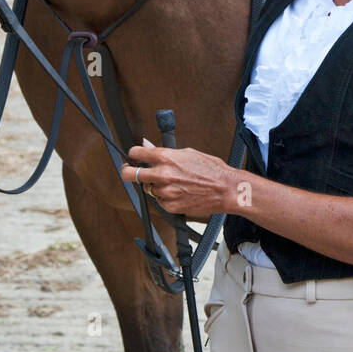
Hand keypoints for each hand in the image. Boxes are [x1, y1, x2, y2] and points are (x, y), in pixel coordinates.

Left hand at [121, 139, 237, 218]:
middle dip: (127, 171)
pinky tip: (178, 192)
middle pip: (129, 174)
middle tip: (129, 171)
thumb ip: (164, 151)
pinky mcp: (169, 206)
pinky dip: (165, 197)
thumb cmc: (211, 169)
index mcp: (166, 157)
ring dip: (154, 185)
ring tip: (171, 183)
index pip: (136, 153)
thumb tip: (147, 145)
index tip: (134, 156)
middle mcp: (162, 174)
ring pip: (147, 188)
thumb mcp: (187, 152)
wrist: (225, 189)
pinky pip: (159, 201)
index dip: (133, 154)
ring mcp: (164, 191)